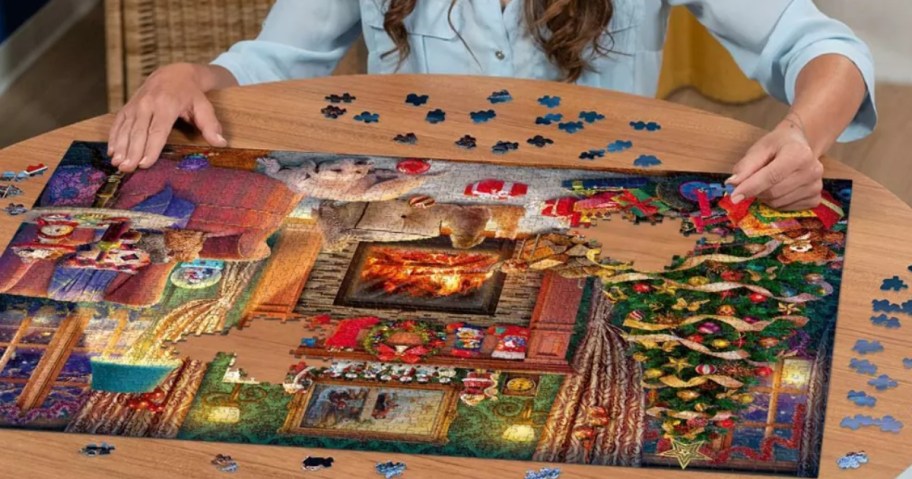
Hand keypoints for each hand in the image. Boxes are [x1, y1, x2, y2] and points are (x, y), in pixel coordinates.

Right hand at [108, 63, 228, 171]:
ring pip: (126, 128)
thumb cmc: (191, 94)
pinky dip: (114, 137)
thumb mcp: (204, 106)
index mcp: (167, 104)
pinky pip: (118, 123)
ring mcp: (135, 104)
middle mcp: (147, 103)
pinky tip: (112, 152)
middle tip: (127, 168)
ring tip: (118, 164)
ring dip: (120, 147)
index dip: (151, 147)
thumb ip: (211, 125)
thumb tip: (221, 143)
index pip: (158, 130)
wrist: (173, 73)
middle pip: (139, 131)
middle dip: (132, 151)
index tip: (145, 163)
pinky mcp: (128, 106)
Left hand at [727, 117, 823, 210]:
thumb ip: (746, 166)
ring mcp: (817, 186)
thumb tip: (732, 184)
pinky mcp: (816, 199)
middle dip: (756, 191)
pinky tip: (780, 188)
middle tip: (752, 181)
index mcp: (799, 154)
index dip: (750, 187)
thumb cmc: (777, 145)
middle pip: (773, 192)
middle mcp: (813, 171)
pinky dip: (776, 203)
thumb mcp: (760, 148)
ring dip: (765, 197)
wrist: (799, 145)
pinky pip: (787, 209)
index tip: (734, 196)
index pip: (771, 176)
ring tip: (768, 182)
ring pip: (778, 203)